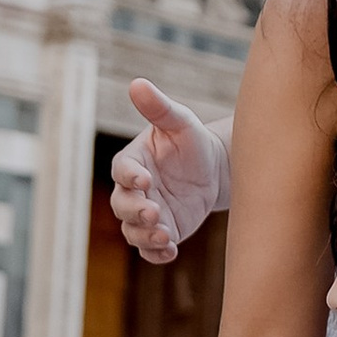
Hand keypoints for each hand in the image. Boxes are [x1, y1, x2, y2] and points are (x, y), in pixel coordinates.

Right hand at [111, 84, 228, 265]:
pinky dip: (156, 254)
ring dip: (145, 236)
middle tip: (155, 213)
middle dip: (136, 211)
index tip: (145, 180)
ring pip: (133, 231)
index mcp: (133, 162)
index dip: (130, 176)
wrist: (214, 170)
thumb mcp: (179, 122)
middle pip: (122, 206)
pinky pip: (149, 249)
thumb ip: (158, 108)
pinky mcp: (160, 232)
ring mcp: (146, 214)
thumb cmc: (192, 141)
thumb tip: (136, 83)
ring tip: (166, 236)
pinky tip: (171, 252)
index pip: (121, 170)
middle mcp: (134, 191)